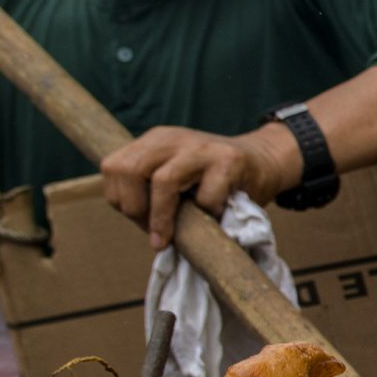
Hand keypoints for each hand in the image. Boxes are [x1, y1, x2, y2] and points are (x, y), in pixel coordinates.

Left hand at [99, 124, 298, 250]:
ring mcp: (200, 147)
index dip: (120, 200)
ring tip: (169, 238)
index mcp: (154, 141)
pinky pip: (206, 197)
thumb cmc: (214, 181)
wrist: (264, 162)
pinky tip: (214, 217)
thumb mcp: (174, 176)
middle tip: (152, 232)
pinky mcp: (228, 160)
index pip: (112, 167)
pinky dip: (207, 215)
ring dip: (162, 218)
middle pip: (127, 169)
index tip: (140, 221)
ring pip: (162, 180)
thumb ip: (150, 191)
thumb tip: (135, 222)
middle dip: (134, 209)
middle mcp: (171, 138)